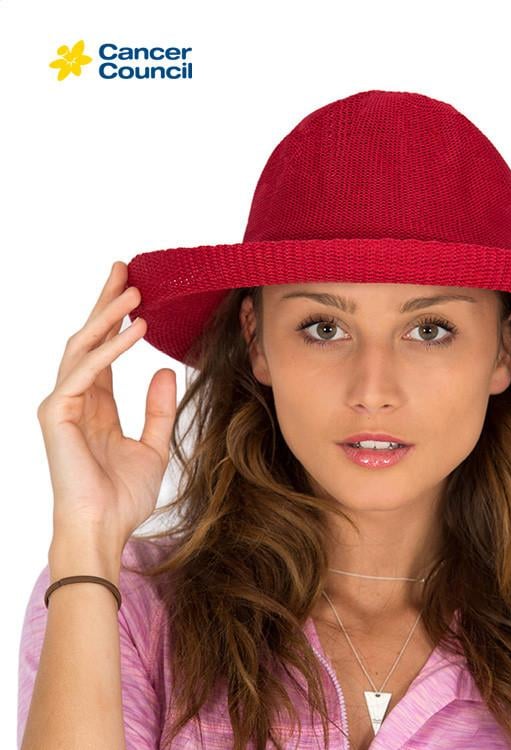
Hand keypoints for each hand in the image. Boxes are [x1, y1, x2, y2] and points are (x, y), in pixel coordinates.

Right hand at [37, 261, 175, 553]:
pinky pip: (86, 372)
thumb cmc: (123, 495)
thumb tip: (164, 370)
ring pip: (83, 347)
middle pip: (90, 339)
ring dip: (108, 316)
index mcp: (97, 405)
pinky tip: (135, 330)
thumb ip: (159, 409)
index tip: (135, 291)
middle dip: (106, 304)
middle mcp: (77, 398)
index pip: (106, 352)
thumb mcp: (154, 446)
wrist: (105, 528)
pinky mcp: (58, 413)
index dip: (118, 321)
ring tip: (134, 290)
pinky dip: (110, 349)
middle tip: (125, 269)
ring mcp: (64, 404)